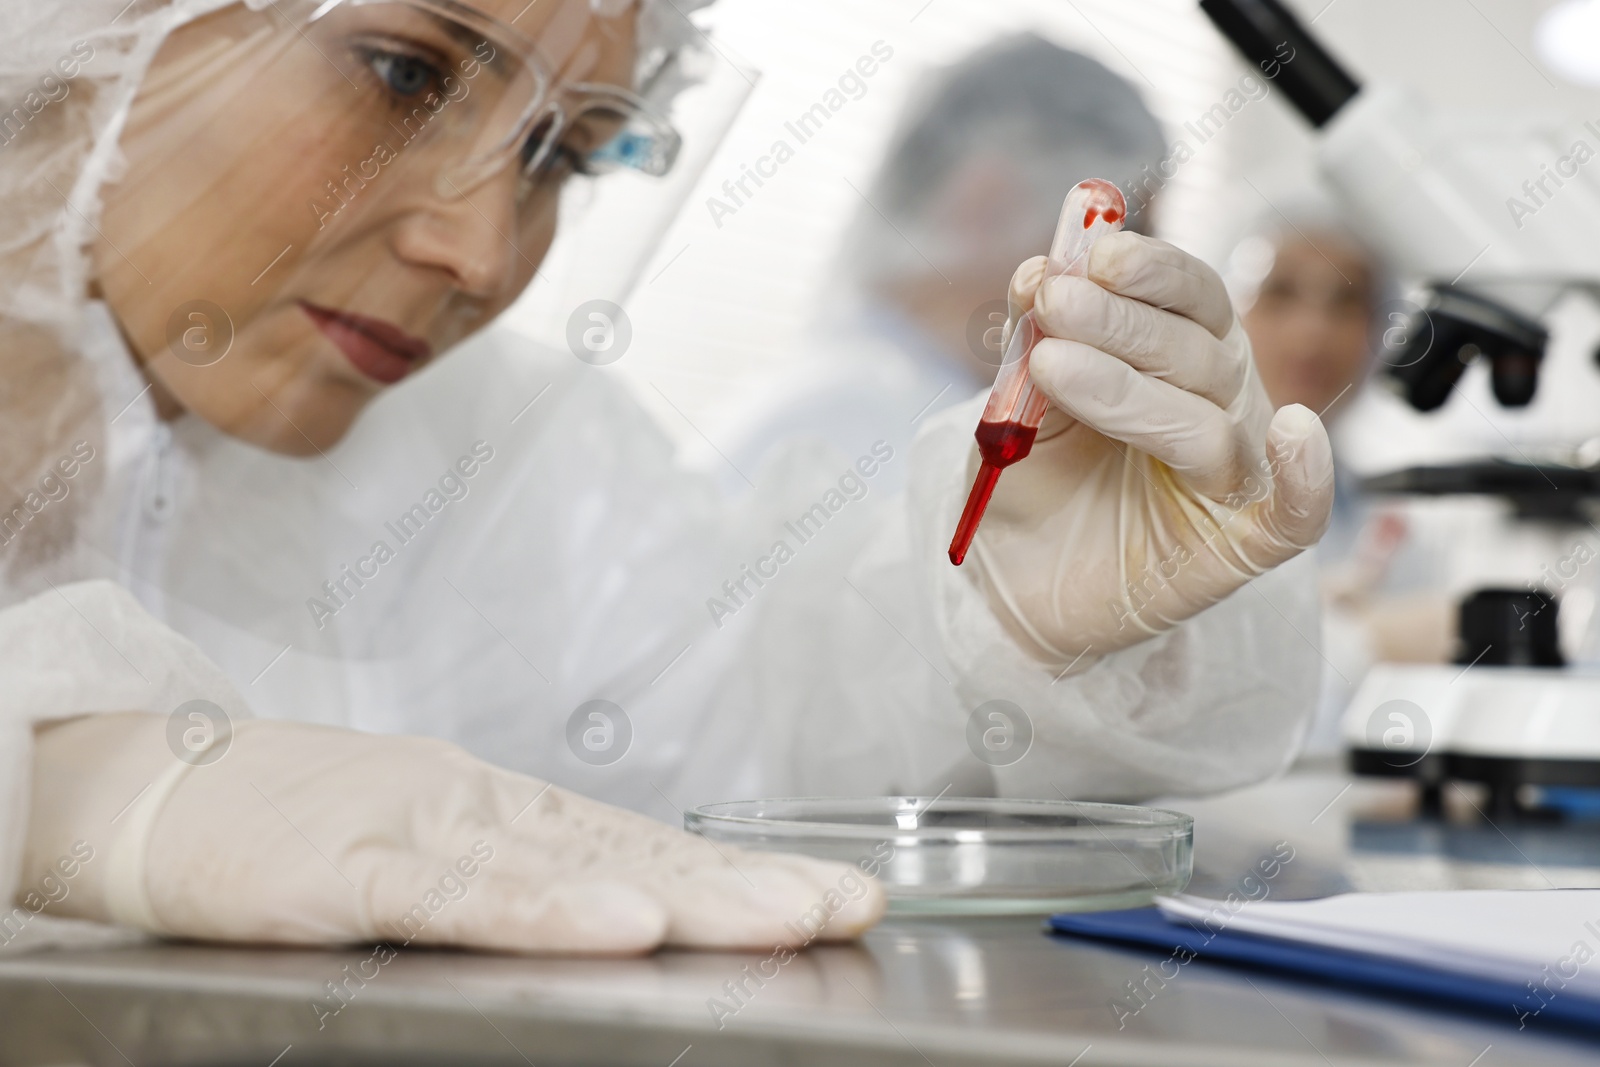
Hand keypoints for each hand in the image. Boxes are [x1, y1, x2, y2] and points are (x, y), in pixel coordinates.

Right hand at [25, 713, 884, 953]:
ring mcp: (414, 833)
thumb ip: (515, 874)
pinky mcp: (343, 871)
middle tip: (844, 905)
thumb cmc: (293, 823)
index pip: (643, 844)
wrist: (151, 786)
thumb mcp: (424, 845)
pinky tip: (610, 921)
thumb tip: (621, 899)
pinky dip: (536, 907)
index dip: (739, 872)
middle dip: (744, 885)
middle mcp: (479, 809)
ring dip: (679, 896)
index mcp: (502, 809)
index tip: (830, 890)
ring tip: (777, 919)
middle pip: (631, 852)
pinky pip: (451, 895)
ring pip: (566, 867)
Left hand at [969, 232, 1333, 667]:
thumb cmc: (1033, 487)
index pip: (1190, 296)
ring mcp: (1233, 476)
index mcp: (1182, 358)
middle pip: (1196, 350)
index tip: (1093, 253)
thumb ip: (1035, 338)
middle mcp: (1222, 405)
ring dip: (1125, 387)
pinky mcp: (1240, 548)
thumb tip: (1038, 273)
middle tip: (1054, 302)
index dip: (1150, 270)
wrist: (1012, 583)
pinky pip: (1295, 514)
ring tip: (1051, 366)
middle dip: (1120, 321)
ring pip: (1204, 420)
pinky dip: (1306, 476)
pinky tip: (1293, 431)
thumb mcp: (1019, 400)